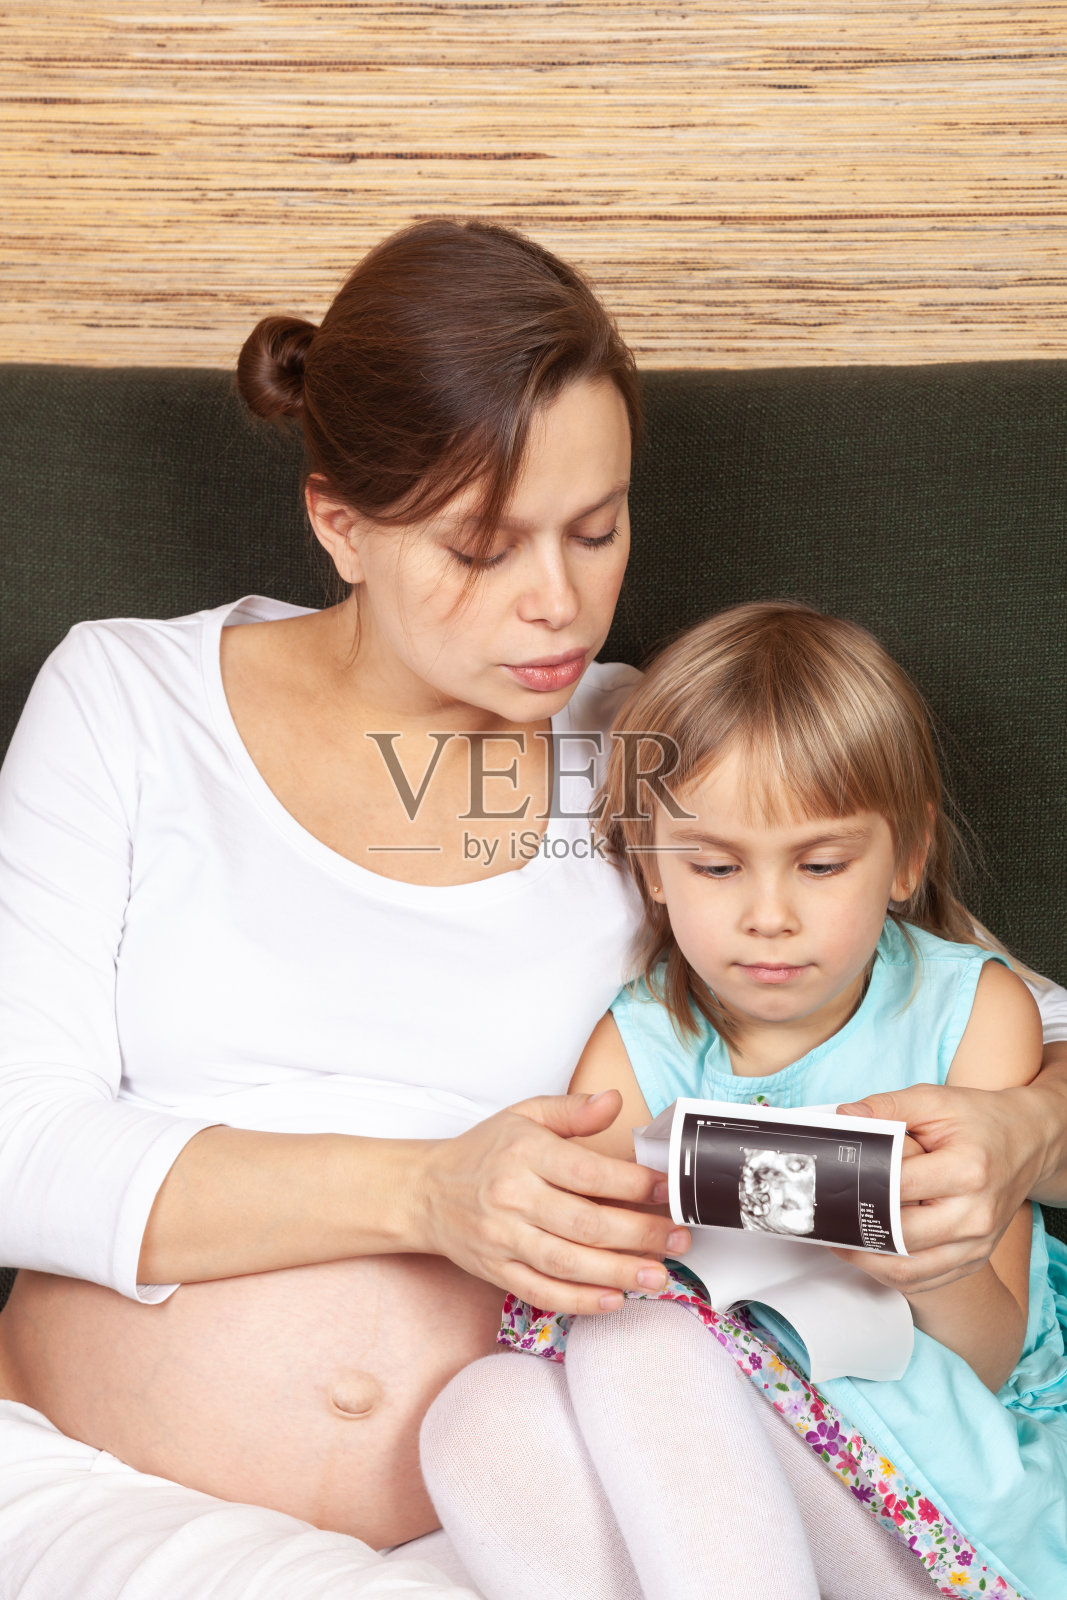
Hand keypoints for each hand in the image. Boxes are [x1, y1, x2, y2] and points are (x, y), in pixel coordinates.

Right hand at [410, 1090, 690, 1314]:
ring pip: (568, 1263)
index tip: (668, 1191)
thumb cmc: (482, 1152)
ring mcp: (503, 1239)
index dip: (635, 1185)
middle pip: (586, 1223)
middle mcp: (513, 1197)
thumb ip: (572, 1111)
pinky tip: (613, 1300)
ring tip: (659, 1276)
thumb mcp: (523, 1115)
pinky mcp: (496, 1271)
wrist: (424, 1192)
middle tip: (679, 1239)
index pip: (589, 1173)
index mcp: (524, 1153)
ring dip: (619, 1273)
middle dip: (640, 1235)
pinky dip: (579, 1301)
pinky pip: (542, 1292)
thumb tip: (613, 1101)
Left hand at [831, 1082, 1043, 1291]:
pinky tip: (868, 1253)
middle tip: (825, 1216)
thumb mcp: (935, 1100)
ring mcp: (978, 1243)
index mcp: (968, 1170)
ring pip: (910, 1269)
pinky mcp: (975, 1259)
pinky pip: (925, 1280)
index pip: (899, 1186)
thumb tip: (845, 1117)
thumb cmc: (978, 1120)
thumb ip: (887, 1107)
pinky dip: (891, 1273)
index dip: (861, 1184)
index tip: (832, 1180)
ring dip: (867, 1260)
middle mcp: (977, 1214)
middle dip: (857, 1228)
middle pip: (902, 1234)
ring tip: (838, 1239)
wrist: (1027, 1142)